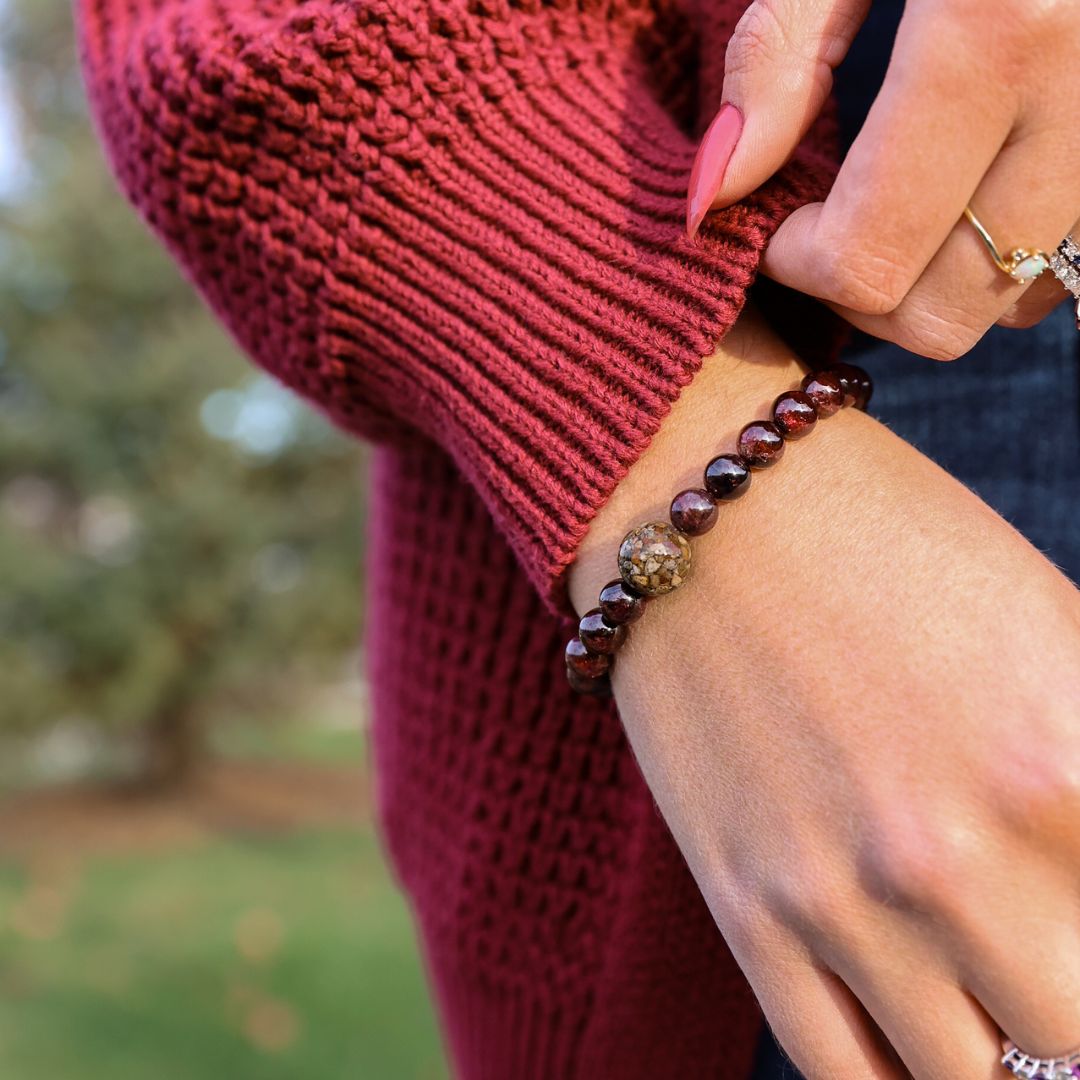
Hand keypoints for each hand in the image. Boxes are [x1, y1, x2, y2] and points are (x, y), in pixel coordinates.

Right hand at [569, 311, 1079, 1077]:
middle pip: (1078, 1038)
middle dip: (1070, 1003)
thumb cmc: (878, 538)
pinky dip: (899, 1076)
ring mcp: (839, 899)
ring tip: (986, 983)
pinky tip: (920, 1034)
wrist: (695, 510)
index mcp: (1067, 761)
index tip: (1076, 902)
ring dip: (996, 1042)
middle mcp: (958, 856)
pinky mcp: (746, 910)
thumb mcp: (1049, 624)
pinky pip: (843, 1072)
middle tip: (1047, 954)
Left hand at [685, 0, 1079, 358]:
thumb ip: (781, 51)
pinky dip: (1016, 252)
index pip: (871, 257)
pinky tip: (980, 190)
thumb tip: (714, 189)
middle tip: (833, 232)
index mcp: (1005, 32)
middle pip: (946, 312)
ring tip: (909, 208)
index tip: (779, 224)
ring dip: (946, 283)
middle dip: (866, 294)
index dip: (800, 264)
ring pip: (1023, 297)